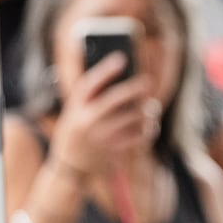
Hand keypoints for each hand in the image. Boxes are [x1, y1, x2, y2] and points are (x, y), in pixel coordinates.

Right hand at [47, 54, 159, 177]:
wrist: (70, 164)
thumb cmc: (77, 129)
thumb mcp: (75, 111)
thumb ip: (92, 97)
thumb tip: (120, 77)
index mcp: (76, 107)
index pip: (90, 84)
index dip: (106, 70)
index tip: (122, 58)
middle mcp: (87, 121)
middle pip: (114, 100)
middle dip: (133, 89)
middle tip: (148, 81)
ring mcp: (101, 137)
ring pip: (131, 118)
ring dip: (146, 112)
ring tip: (151, 108)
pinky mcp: (113, 151)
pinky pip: (137, 137)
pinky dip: (147, 130)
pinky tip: (150, 125)